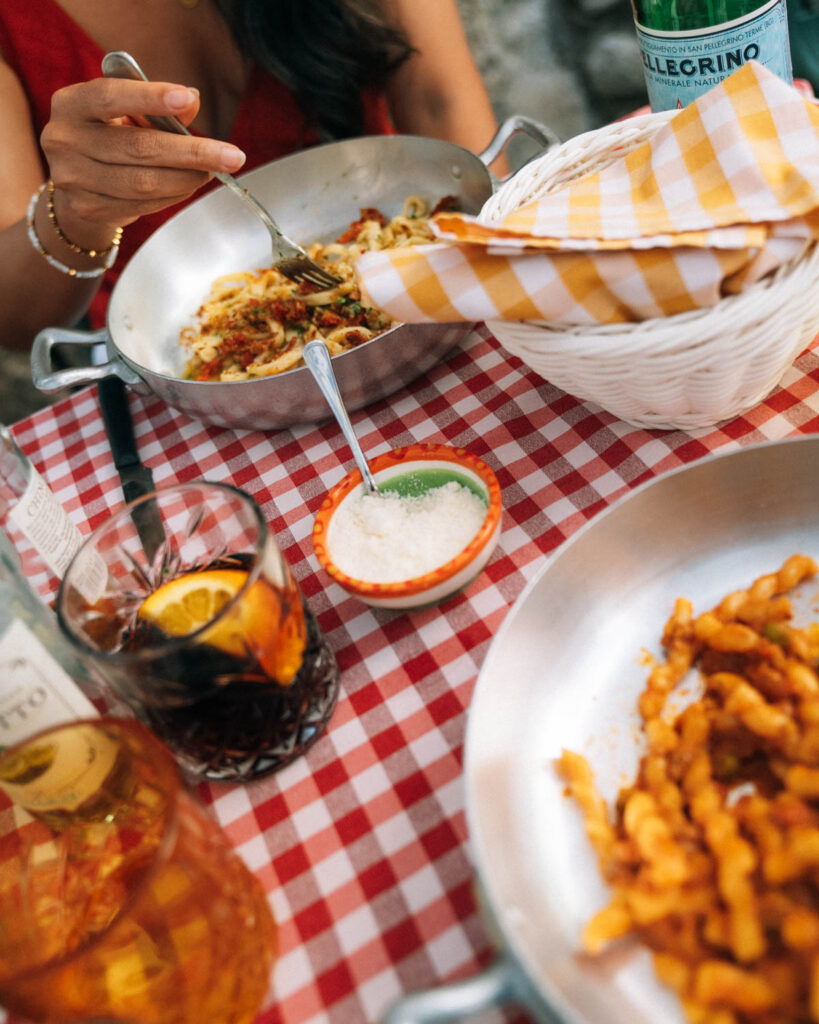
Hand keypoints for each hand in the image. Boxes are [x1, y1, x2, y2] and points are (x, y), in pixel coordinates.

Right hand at [39, 77, 246, 249]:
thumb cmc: (109, 135)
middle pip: (138, 147)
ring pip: (143, 182)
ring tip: (210, 172)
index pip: (111, 96)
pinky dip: (172, 196)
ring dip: (186, 179)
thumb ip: (159, 106)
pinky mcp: (88, 207)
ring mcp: (73, 177)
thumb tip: (192, 102)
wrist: (77, 180)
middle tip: (231, 156)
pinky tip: (187, 187)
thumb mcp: (126, 112)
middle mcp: (64, 139)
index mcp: (71, 103)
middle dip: (191, 152)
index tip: (188, 99)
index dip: (150, 98)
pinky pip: (142, 205)